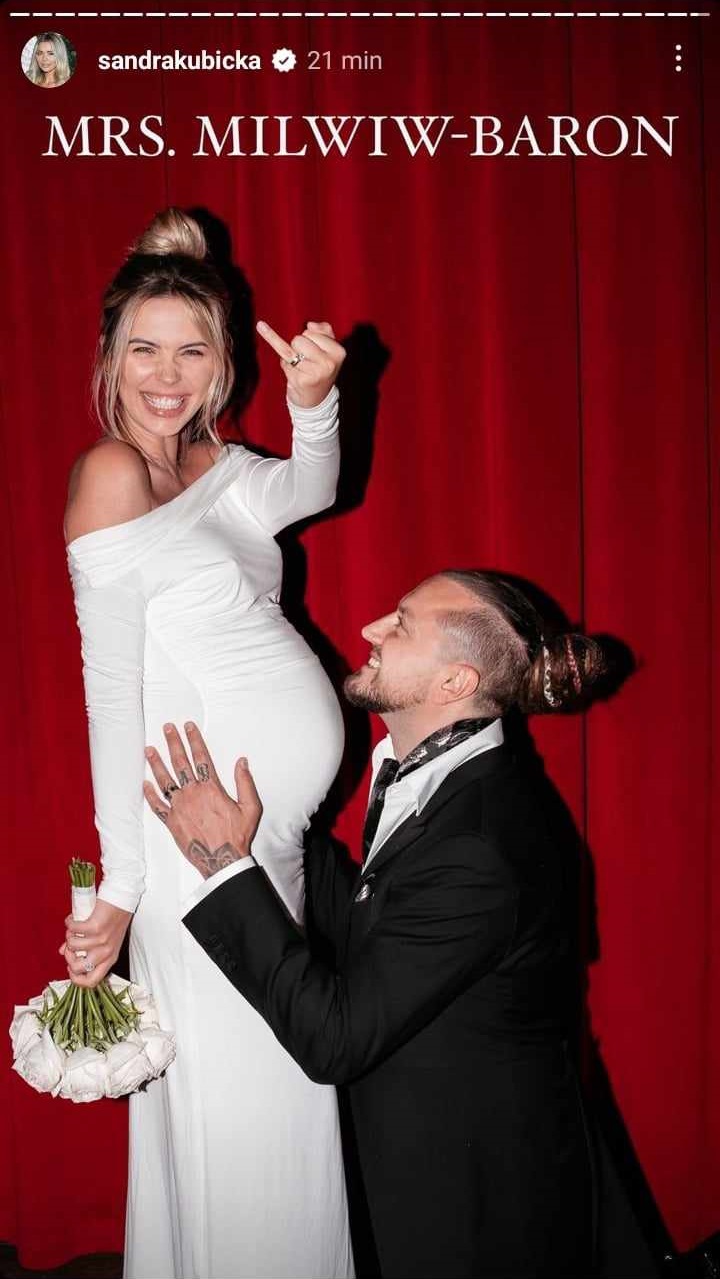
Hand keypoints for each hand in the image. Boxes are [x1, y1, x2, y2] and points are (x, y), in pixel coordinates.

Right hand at [60, 898, 131, 988]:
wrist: (123, 898)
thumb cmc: (114, 918)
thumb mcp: (103, 938)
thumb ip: (84, 948)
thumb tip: (63, 951)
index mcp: (110, 958)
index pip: (92, 982)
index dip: (76, 979)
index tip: (69, 968)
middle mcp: (107, 952)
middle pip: (79, 969)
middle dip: (68, 957)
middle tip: (69, 945)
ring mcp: (102, 940)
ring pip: (73, 947)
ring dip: (68, 937)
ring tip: (73, 929)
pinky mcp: (96, 926)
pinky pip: (73, 930)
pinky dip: (69, 923)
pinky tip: (73, 919)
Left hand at [143, 722, 262, 879]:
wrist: (222, 861)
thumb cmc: (237, 835)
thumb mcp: (251, 807)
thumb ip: (245, 782)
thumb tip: (242, 762)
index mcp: (211, 789)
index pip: (201, 757)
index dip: (194, 740)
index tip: (188, 726)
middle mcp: (192, 794)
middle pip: (180, 763)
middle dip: (173, 743)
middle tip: (167, 729)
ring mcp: (180, 808)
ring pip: (164, 781)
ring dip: (156, 763)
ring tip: (149, 749)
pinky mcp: (172, 822)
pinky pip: (157, 806)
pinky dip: (150, 794)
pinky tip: (145, 784)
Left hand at [256, 319, 344, 408]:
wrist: (315, 400)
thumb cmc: (320, 369)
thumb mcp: (329, 349)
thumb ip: (324, 330)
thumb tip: (309, 325)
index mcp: (338, 352)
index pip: (312, 332)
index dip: (309, 340)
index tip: (316, 354)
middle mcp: (329, 363)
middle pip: (300, 339)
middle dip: (299, 348)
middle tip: (308, 363)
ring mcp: (315, 373)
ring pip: (291, 349)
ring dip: (292, 357)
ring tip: (301, 369)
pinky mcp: (301, 380)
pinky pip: (284, 361)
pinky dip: (271, 340)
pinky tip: (261, 326)